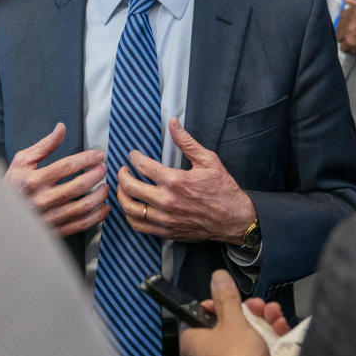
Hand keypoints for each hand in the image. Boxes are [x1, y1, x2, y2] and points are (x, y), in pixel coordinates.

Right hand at [4, 122, 109, 236]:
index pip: (66, 166)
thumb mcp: (22, 161)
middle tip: (103, 168)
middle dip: (96, 174)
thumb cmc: (12, 185)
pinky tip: (102, 206)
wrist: (0, 216)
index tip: (98, 155)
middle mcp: (42, 199)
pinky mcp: (55, 230)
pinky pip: (82, 224)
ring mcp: (49, 217)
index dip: (86, 159)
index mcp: (33, 180)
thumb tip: (61, 128)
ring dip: (100, 195)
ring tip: (105, 186)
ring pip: (84, 206)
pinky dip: (97, 215)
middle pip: (78, 186)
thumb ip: (44, 145)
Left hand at [115, 118, 255, 242]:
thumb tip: (173, 123)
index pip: (143, 166)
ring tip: (123, 187)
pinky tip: (133, 207)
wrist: (234, 219)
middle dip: (122, 175)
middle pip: (130, 187)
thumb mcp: (208, 160)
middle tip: (123, 170)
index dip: (134, 158)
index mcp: (176, 181)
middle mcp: (167, 201)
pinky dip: (130, 216)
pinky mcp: (167, 231)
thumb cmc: (223, 189)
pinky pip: (139, 226)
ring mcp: (165, 219)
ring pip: (130, 208)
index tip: (133, 155)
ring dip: (122, 196)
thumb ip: (187, 142)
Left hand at [179, 270, 270, 355]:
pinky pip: (256, 348)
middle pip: (228, 322)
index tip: (233, 299)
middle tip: (259, 306)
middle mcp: (207, 353)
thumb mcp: (232, 321)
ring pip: (246, 333)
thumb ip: (226, 298)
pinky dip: (270, 336)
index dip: (219, 303)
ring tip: (274, 314)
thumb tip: (218, 277)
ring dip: (264, 320)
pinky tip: (280, 327)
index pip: (201, 313)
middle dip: (249, 310)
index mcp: (194, 340)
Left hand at [337, 0, 355, 68]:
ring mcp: (351, 31)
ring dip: (347, 39)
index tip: (352, 26)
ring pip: (340, 36)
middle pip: (340, 25)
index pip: (343, 14)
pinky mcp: (351, 43)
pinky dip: (350, 49)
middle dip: (346, 31)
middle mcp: (354, 18)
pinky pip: (343, 47)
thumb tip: (346, 0)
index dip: (347, 21)